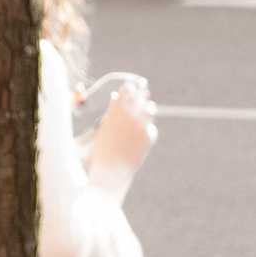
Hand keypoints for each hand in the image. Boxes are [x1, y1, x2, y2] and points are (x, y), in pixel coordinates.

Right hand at [85, 80, 157, 204]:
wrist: (110, 168)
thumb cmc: (104, 148)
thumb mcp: (105, 125)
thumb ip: (113, 110)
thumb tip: (117, 96)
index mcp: (116, 109)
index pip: (129, 89)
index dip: (130, 91)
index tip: (132, 93)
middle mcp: (129, 113)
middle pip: (142, 96)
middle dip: (141, 99)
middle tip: (142, 98)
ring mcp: (140, 124)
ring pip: (151, 109)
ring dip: (148, 111)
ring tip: (146, 114)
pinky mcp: (148, 136)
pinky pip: (151, 128)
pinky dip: (148, 131)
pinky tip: (142, 137)